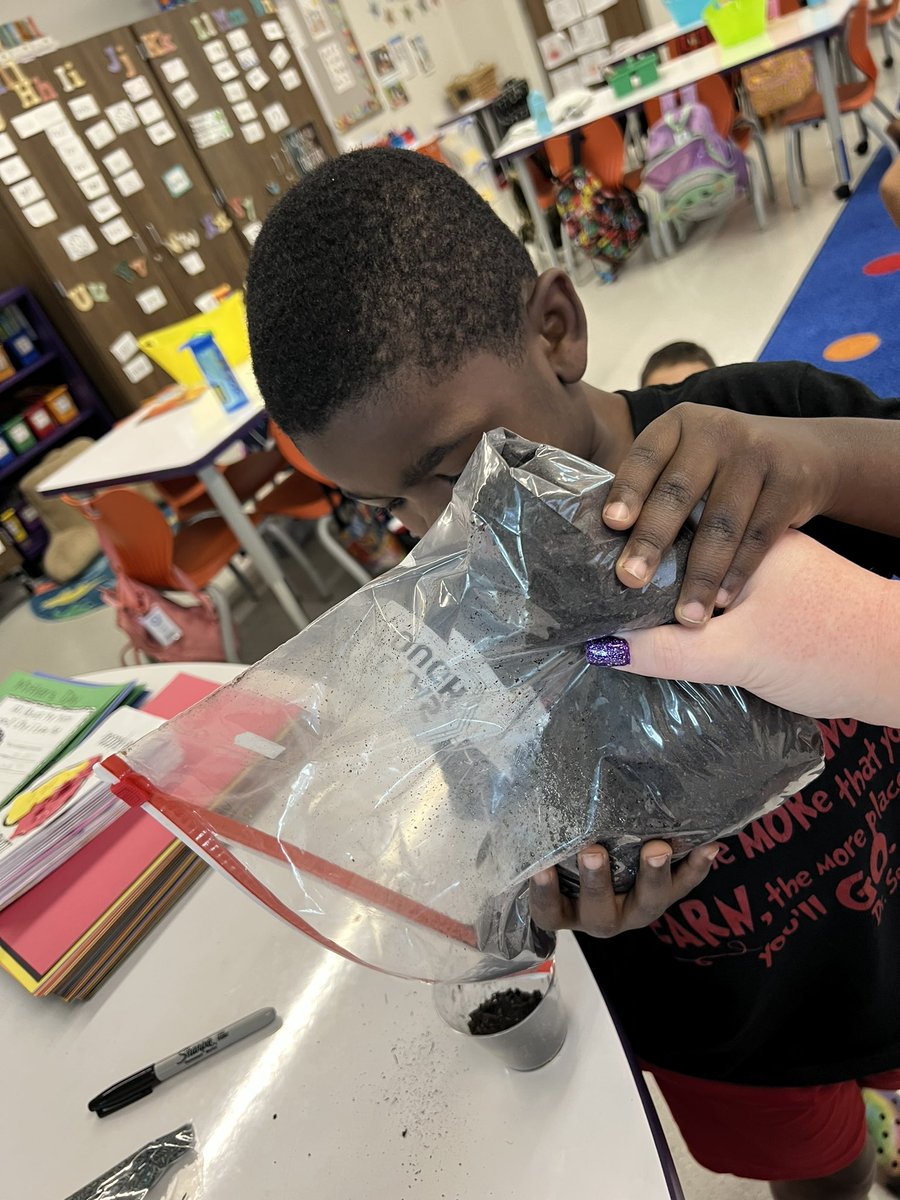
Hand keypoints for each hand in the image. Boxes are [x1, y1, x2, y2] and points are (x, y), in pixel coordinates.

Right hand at [529, 841, 718, 936]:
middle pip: (599, 911)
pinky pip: (684, 885)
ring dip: (652, 877)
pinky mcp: (666, 895)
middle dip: (597, 882)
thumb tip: (520, 776)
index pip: (549, 910)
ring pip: (647, 903)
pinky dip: (696, 866)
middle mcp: (601, 916)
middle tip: (594, 853)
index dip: (544, 893)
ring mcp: (636, 909)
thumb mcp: (551, 849)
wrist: (611, 867)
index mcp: (566, 909)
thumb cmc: (568, 854)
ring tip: (657, 849)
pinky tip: (710, 845)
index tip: (540, 868)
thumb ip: (541, 829)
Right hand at [586, 530, 898, 726]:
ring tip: (610, 605)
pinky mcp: (772, 594)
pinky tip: (662, 626)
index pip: (668, 522)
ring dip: (657, 581)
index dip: (625, 540)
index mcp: (743, 532)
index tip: (583, 566)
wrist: (897, 668)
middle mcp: (751, 539)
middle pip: (674, 539)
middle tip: (588, 585)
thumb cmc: (824, 649)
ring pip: (693, 562)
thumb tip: (600, 647)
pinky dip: (683, 599)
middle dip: (634, 559)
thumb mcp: (735, 655)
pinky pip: (711, 585)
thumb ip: (667, 651)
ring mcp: (763, 565)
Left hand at [603, 404, 835, 624]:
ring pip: (721, 522)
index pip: (645, 456)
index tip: (612, 524)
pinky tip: (721, 602)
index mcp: (678, 426)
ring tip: (683, 615)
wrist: (807, 454)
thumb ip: (653, 486)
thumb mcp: (688, 457)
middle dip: (652, 540)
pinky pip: (758, 536)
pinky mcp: (790, 482)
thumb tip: (594, 544)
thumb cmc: (723, 468)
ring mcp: (756, 454)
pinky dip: (738, 573)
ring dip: (700, 574)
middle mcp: (716, 433)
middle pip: (678, 491)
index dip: (628, 489)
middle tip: (630, 580)